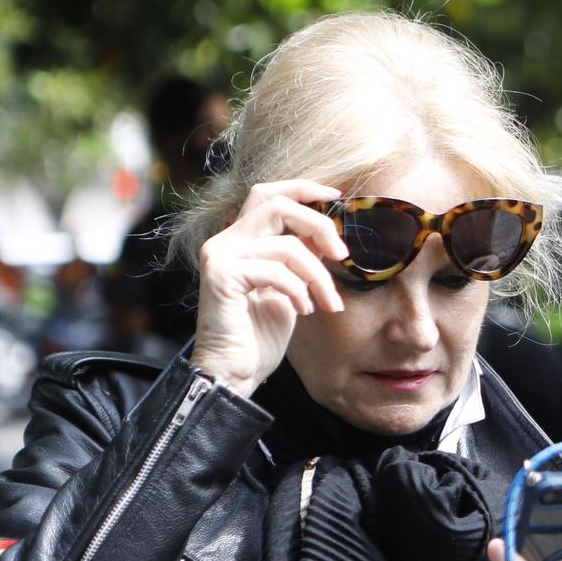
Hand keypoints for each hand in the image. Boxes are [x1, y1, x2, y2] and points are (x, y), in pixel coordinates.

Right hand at [189, 180, 347, 396]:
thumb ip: (300, 257)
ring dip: (318, 275)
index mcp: (240, 239)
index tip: (337, 198)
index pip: (268, 193)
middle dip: (318, 225)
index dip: (303, 189)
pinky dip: (298, 290)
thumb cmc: (260, 333)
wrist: (235, 371)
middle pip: (276, 204)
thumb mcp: (290, 287)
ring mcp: (219, 256)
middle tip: (342, 254)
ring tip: (327, 301)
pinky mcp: (221, 276)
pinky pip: (276, 271)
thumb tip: (326, 234)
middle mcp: (224, 241)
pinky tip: (302, 309)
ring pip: (286, 245)